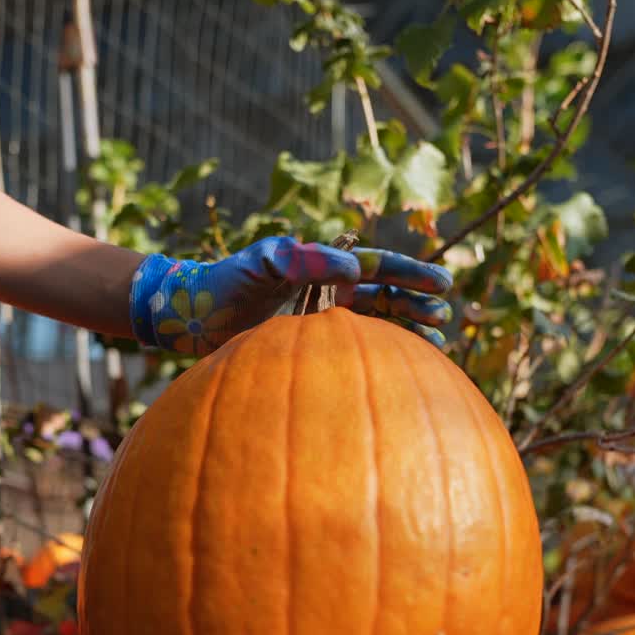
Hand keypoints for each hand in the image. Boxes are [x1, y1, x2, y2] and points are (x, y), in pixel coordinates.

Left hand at [130, 236, 451, 356]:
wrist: (191, 317)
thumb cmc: (225, 283)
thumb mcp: (264, 264)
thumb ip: (306, 261)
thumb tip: (356, 270)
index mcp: (323, 267)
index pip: (379, 268)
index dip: (411, 276)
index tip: (441, 286)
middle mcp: (329, 293)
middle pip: (385, 296)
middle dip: (417, 303)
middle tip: (442, 317)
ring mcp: (321, 324)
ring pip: (375, 326)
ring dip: (405, 332)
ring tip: (435, 343)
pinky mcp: (310, 353)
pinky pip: (352, 355)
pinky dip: (377, 361)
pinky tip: (398, 372)